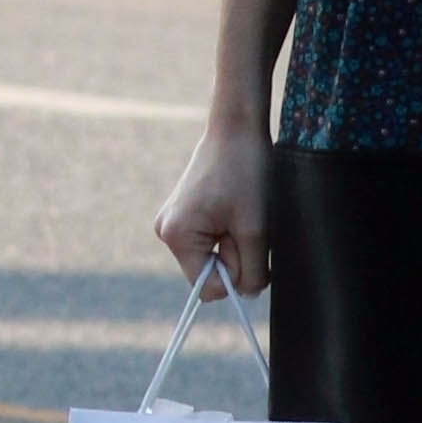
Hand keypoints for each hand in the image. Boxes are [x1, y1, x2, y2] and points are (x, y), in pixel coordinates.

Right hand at [155, 117, 272, 297]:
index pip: (207, 287)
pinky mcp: (184, 214)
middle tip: (247, 223)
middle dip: (235, 256)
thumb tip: (248, 294)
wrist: (236, 128)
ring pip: (212, 256)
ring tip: (241, 212)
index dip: (235, 277)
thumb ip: (252, 269)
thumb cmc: (245, 172)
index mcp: (177, 236)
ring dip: (234, 243)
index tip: (250, 249)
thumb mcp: (255, 227)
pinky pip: (210, 240)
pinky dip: (228, 232)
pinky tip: (234, 209)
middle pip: (208, 272)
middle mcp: (166, 232)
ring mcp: (173, 222)